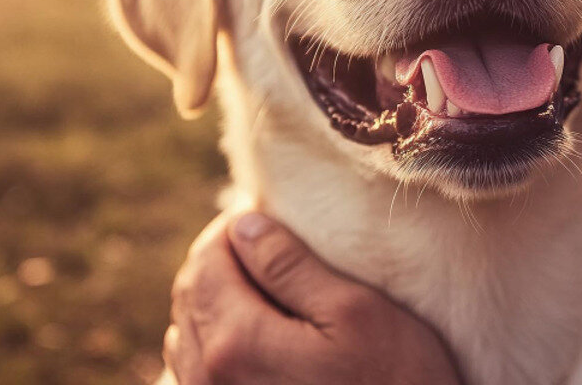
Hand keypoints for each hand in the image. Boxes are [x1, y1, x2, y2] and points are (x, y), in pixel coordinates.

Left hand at [163, 211, 461, 384]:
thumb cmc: (394, 380)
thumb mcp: (355, 311)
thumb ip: (291, 266)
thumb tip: (244, 226)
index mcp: (237, 341)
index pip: (206, 261)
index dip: (233, 228)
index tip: (266, 214)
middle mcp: (209, 378)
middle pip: (190, 295)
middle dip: (221, 259)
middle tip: (263, 240)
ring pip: (187, 333)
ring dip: (215, 298)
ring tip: (259, 282)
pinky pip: (194, 372)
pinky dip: (213, 340)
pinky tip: (246, 334)